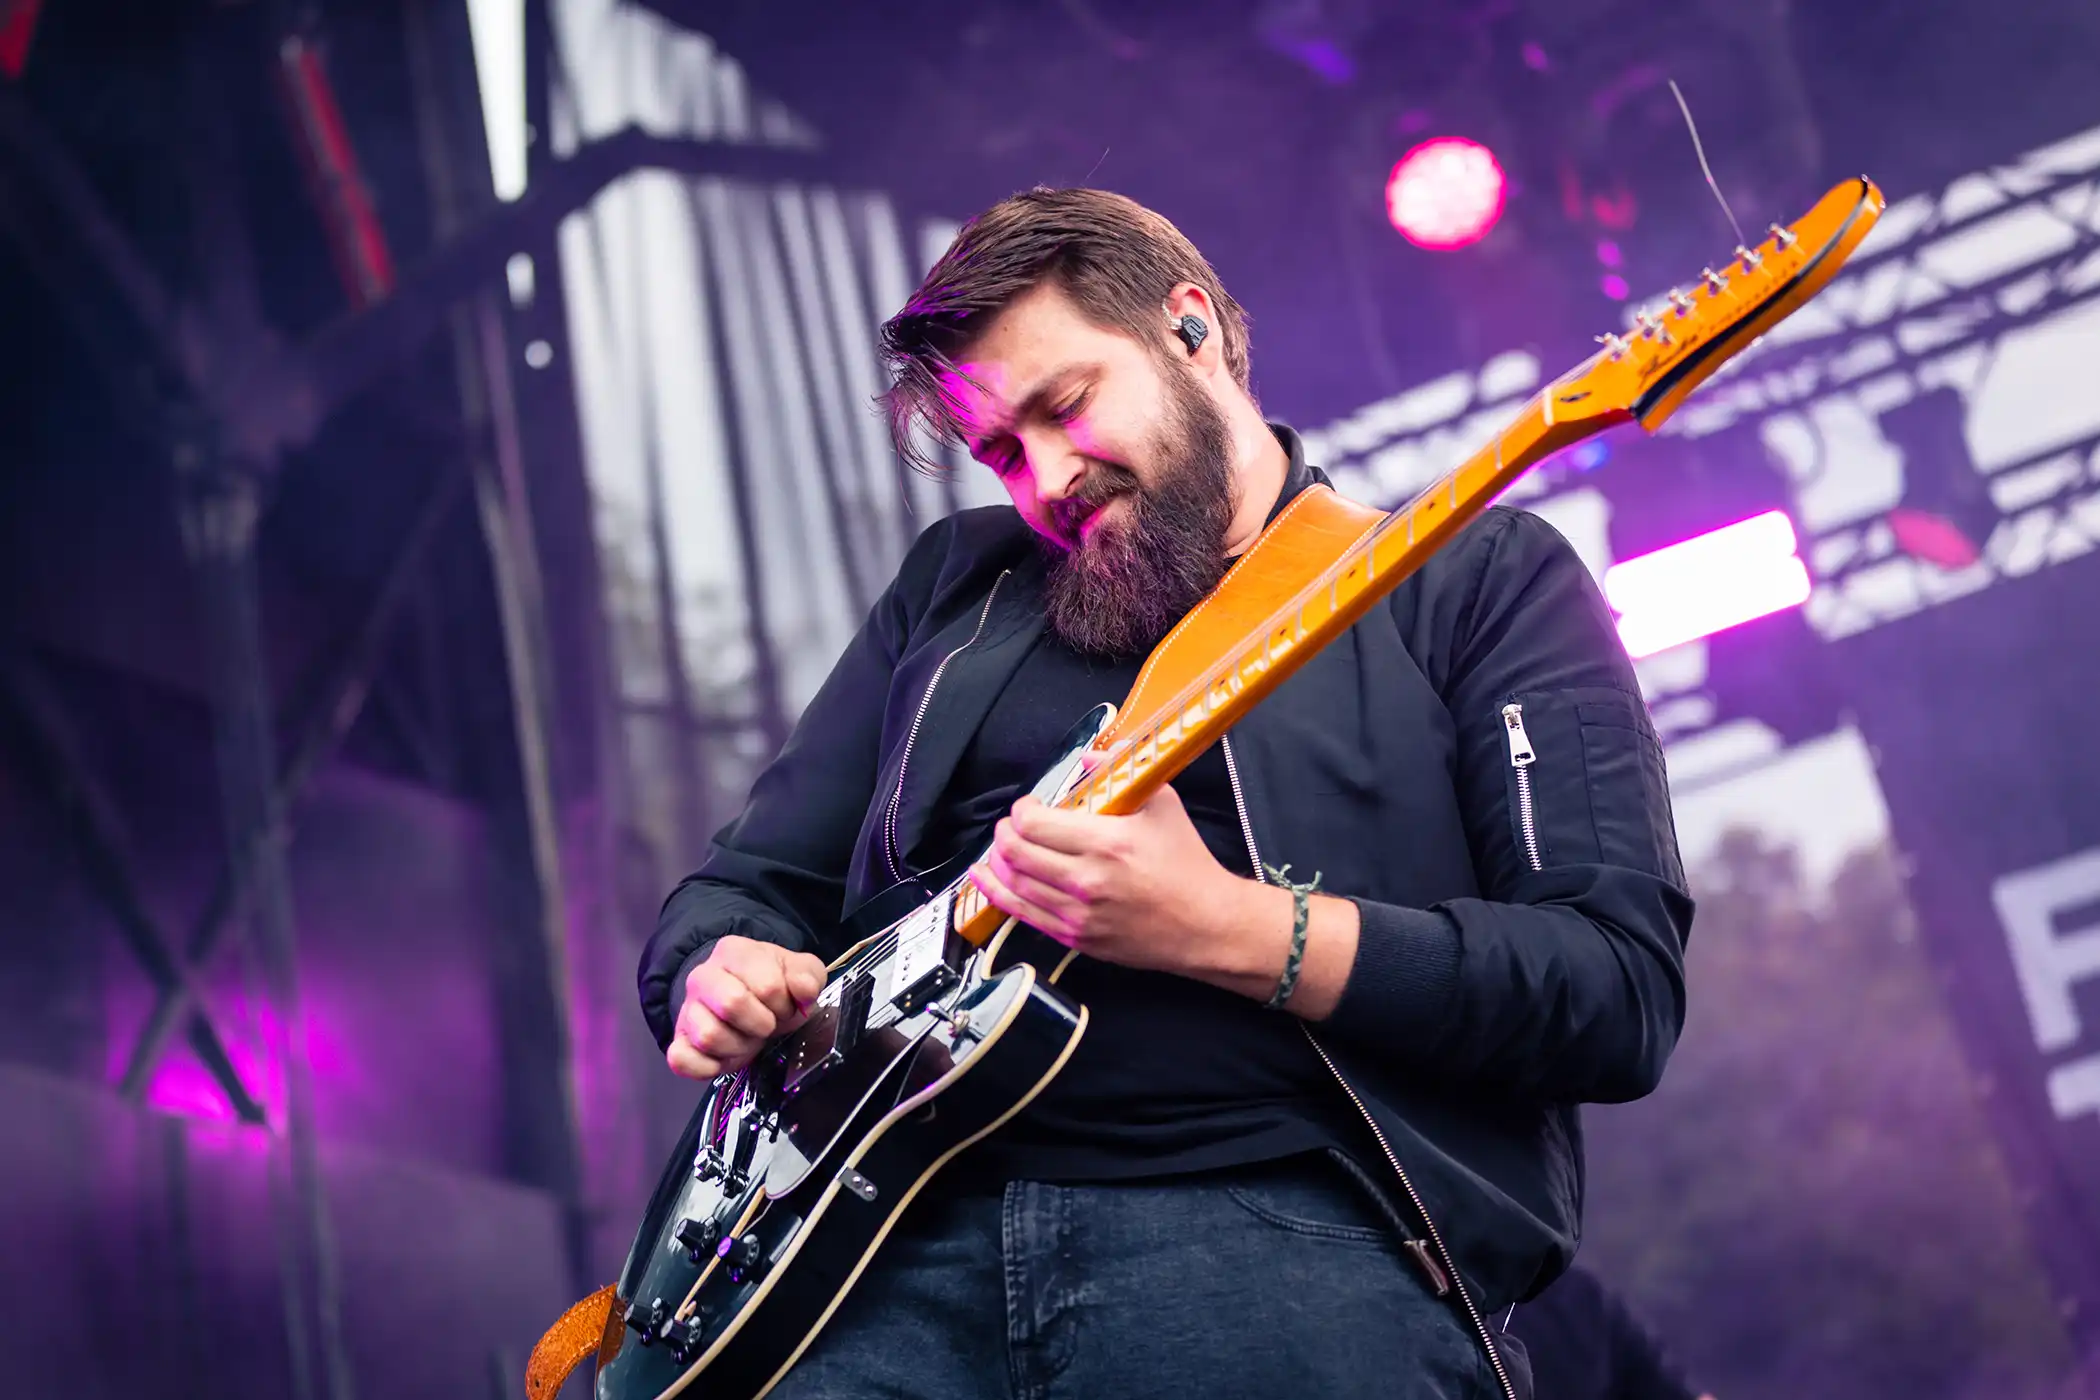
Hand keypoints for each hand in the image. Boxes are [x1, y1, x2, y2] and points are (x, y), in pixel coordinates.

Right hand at [667, 936, 828, 1080]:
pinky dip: (706, 1067)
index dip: (784, 1005)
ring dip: (738, 1047)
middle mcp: (702, 976)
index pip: (767, 985)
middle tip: (767, 1024)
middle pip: (731, 1004)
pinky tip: (723, 1059)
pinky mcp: (678, 1040)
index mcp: (734, 952)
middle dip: (761, 1024)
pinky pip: (681, 1060)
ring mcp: (687, 1008)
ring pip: (709, 1036)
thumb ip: (807, 976)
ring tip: (747, 1038)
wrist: (744, 1000)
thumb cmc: (771, 986)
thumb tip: (803, 991)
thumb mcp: (798, 971)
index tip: (784, 1006)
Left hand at [968, 786, 1240, 979]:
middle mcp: (1086, 880)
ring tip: (998, 848)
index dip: (1022, 810)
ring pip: (1013, 885)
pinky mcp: (1076, 938)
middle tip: (1010, 824)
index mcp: (1106, 843)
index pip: (1034, 823)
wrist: (1206, 924)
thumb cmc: (1187, 864)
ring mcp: (1078, 914)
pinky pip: (1023, 916)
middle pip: (1015, 853)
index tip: (1030, 805)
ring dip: (996, 862)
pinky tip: (987, 881)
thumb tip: (1087, 756)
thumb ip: (1119, 774)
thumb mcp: (1162, 805)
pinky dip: (998, 895)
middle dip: (1003, 833)